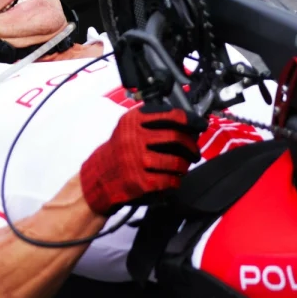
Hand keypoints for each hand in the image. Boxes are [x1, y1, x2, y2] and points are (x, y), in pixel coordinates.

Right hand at [80, 103, 206, 214]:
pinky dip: (176, 181)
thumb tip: (186, 125)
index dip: (190, 120)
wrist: (96, 179)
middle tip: (195, 151)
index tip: (199, 124)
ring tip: (184, 166)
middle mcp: (134, 139)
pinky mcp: (141, 182)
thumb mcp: (127, 129)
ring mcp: (137, 161)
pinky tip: (174, 179)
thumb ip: (150, 123)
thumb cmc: (117, 153)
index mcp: (132, 122)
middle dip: (191, 146)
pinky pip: (169, 180)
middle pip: (176, 137)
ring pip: (176, 161)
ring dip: (185, 165)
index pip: (169, 115)